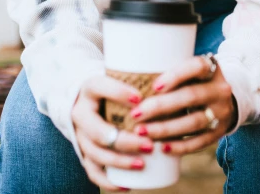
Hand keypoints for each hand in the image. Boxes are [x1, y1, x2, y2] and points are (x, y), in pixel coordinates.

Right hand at [72, 75, 155, 190]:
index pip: (99, 86)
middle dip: (124, 140)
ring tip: (142, 164)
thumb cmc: (115, 87)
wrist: (87, 100)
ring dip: (119, 161)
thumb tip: (179, 78)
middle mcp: (81, 112)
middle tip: (148, 143)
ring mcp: (80, 134)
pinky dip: (108, 181)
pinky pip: (92, 170)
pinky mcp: (83, 151)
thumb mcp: (122, 77)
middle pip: (97, 130)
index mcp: (90, 88)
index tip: (139, 98)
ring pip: (95, 153)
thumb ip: (143, 77)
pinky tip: (126, 186)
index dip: (117, 92)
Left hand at [129, 55, 236, 155]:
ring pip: (194, 121)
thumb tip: (127, 74)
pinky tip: (161, 148)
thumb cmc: (195, 82)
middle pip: (191, 96)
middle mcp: (220, 90)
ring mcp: (222, 112)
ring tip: (142, 132)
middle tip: (136, 113)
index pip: (197, 67)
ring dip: (166, 128)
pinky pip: (199, 142)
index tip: (154, 86)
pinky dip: (180, 146)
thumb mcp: (191, 71)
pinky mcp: (219, 132)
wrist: (226, 100)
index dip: (176, 75)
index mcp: (212, 69)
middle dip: (161, 106)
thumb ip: (169, 71)